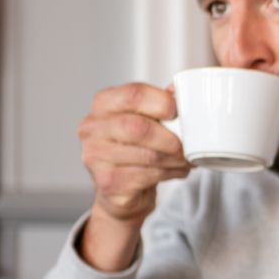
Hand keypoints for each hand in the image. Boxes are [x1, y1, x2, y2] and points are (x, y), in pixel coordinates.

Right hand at [77, 83, 190, 270]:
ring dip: (175, 159)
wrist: (120, 188)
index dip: (162, 102)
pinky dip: (170, 173)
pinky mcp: (107, 182)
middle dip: (170, 138)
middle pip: (138, 127)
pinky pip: (147, 176)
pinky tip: (176, 170)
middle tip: (186, 145)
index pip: (134, 94)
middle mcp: (93, 128)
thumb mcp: (146, 119)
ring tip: (185, 159)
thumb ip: (161, 103)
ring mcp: (95, 156)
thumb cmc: (135, 147)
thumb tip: (181, 90)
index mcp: (104, 104)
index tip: (178, 111)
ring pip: (147, 155)